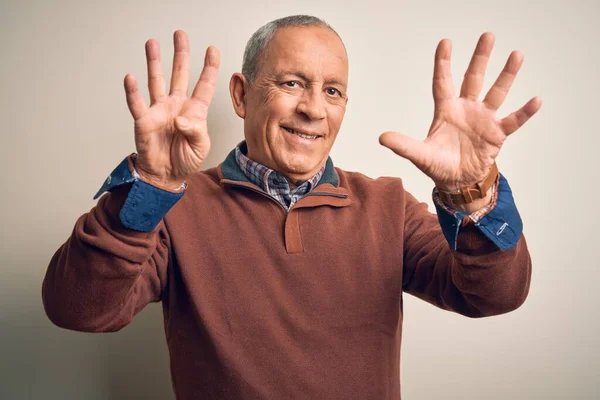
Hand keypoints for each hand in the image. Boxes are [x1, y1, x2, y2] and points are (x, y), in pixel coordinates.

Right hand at [124, 30, 219, 189]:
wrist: (166, 176)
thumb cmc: (185, 160)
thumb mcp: (200, 147)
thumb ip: (196, 132)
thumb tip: (181, 119)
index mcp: (195, 111)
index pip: (204, 85)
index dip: (209, 68)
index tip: (212, 50)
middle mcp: (176, 105)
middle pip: (179, 74)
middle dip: (180, 54)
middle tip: (180, 35)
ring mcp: (159, 111)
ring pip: (157, 81)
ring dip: (154, 62)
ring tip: (152, 44)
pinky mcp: (144, 121)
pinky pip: (137, 104)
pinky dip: (133, 92)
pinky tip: (130, 77)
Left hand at [379, 32, 540, 190]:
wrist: (457, 182)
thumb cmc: (438, 165)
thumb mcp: (419, 154)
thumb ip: (403, 145)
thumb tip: (382, 138)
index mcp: (446, 111)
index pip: (443, 82)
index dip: (444, 63)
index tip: (446, 42)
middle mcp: (466, 109)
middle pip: (474, 78)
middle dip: (480, 58)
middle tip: (487, 35)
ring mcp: (483, 120)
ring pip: (497, 92)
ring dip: (506, 75)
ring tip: (516, 55)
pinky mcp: (497, 134)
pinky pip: (513, 120)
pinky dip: (524, 112)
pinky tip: (536, 99)